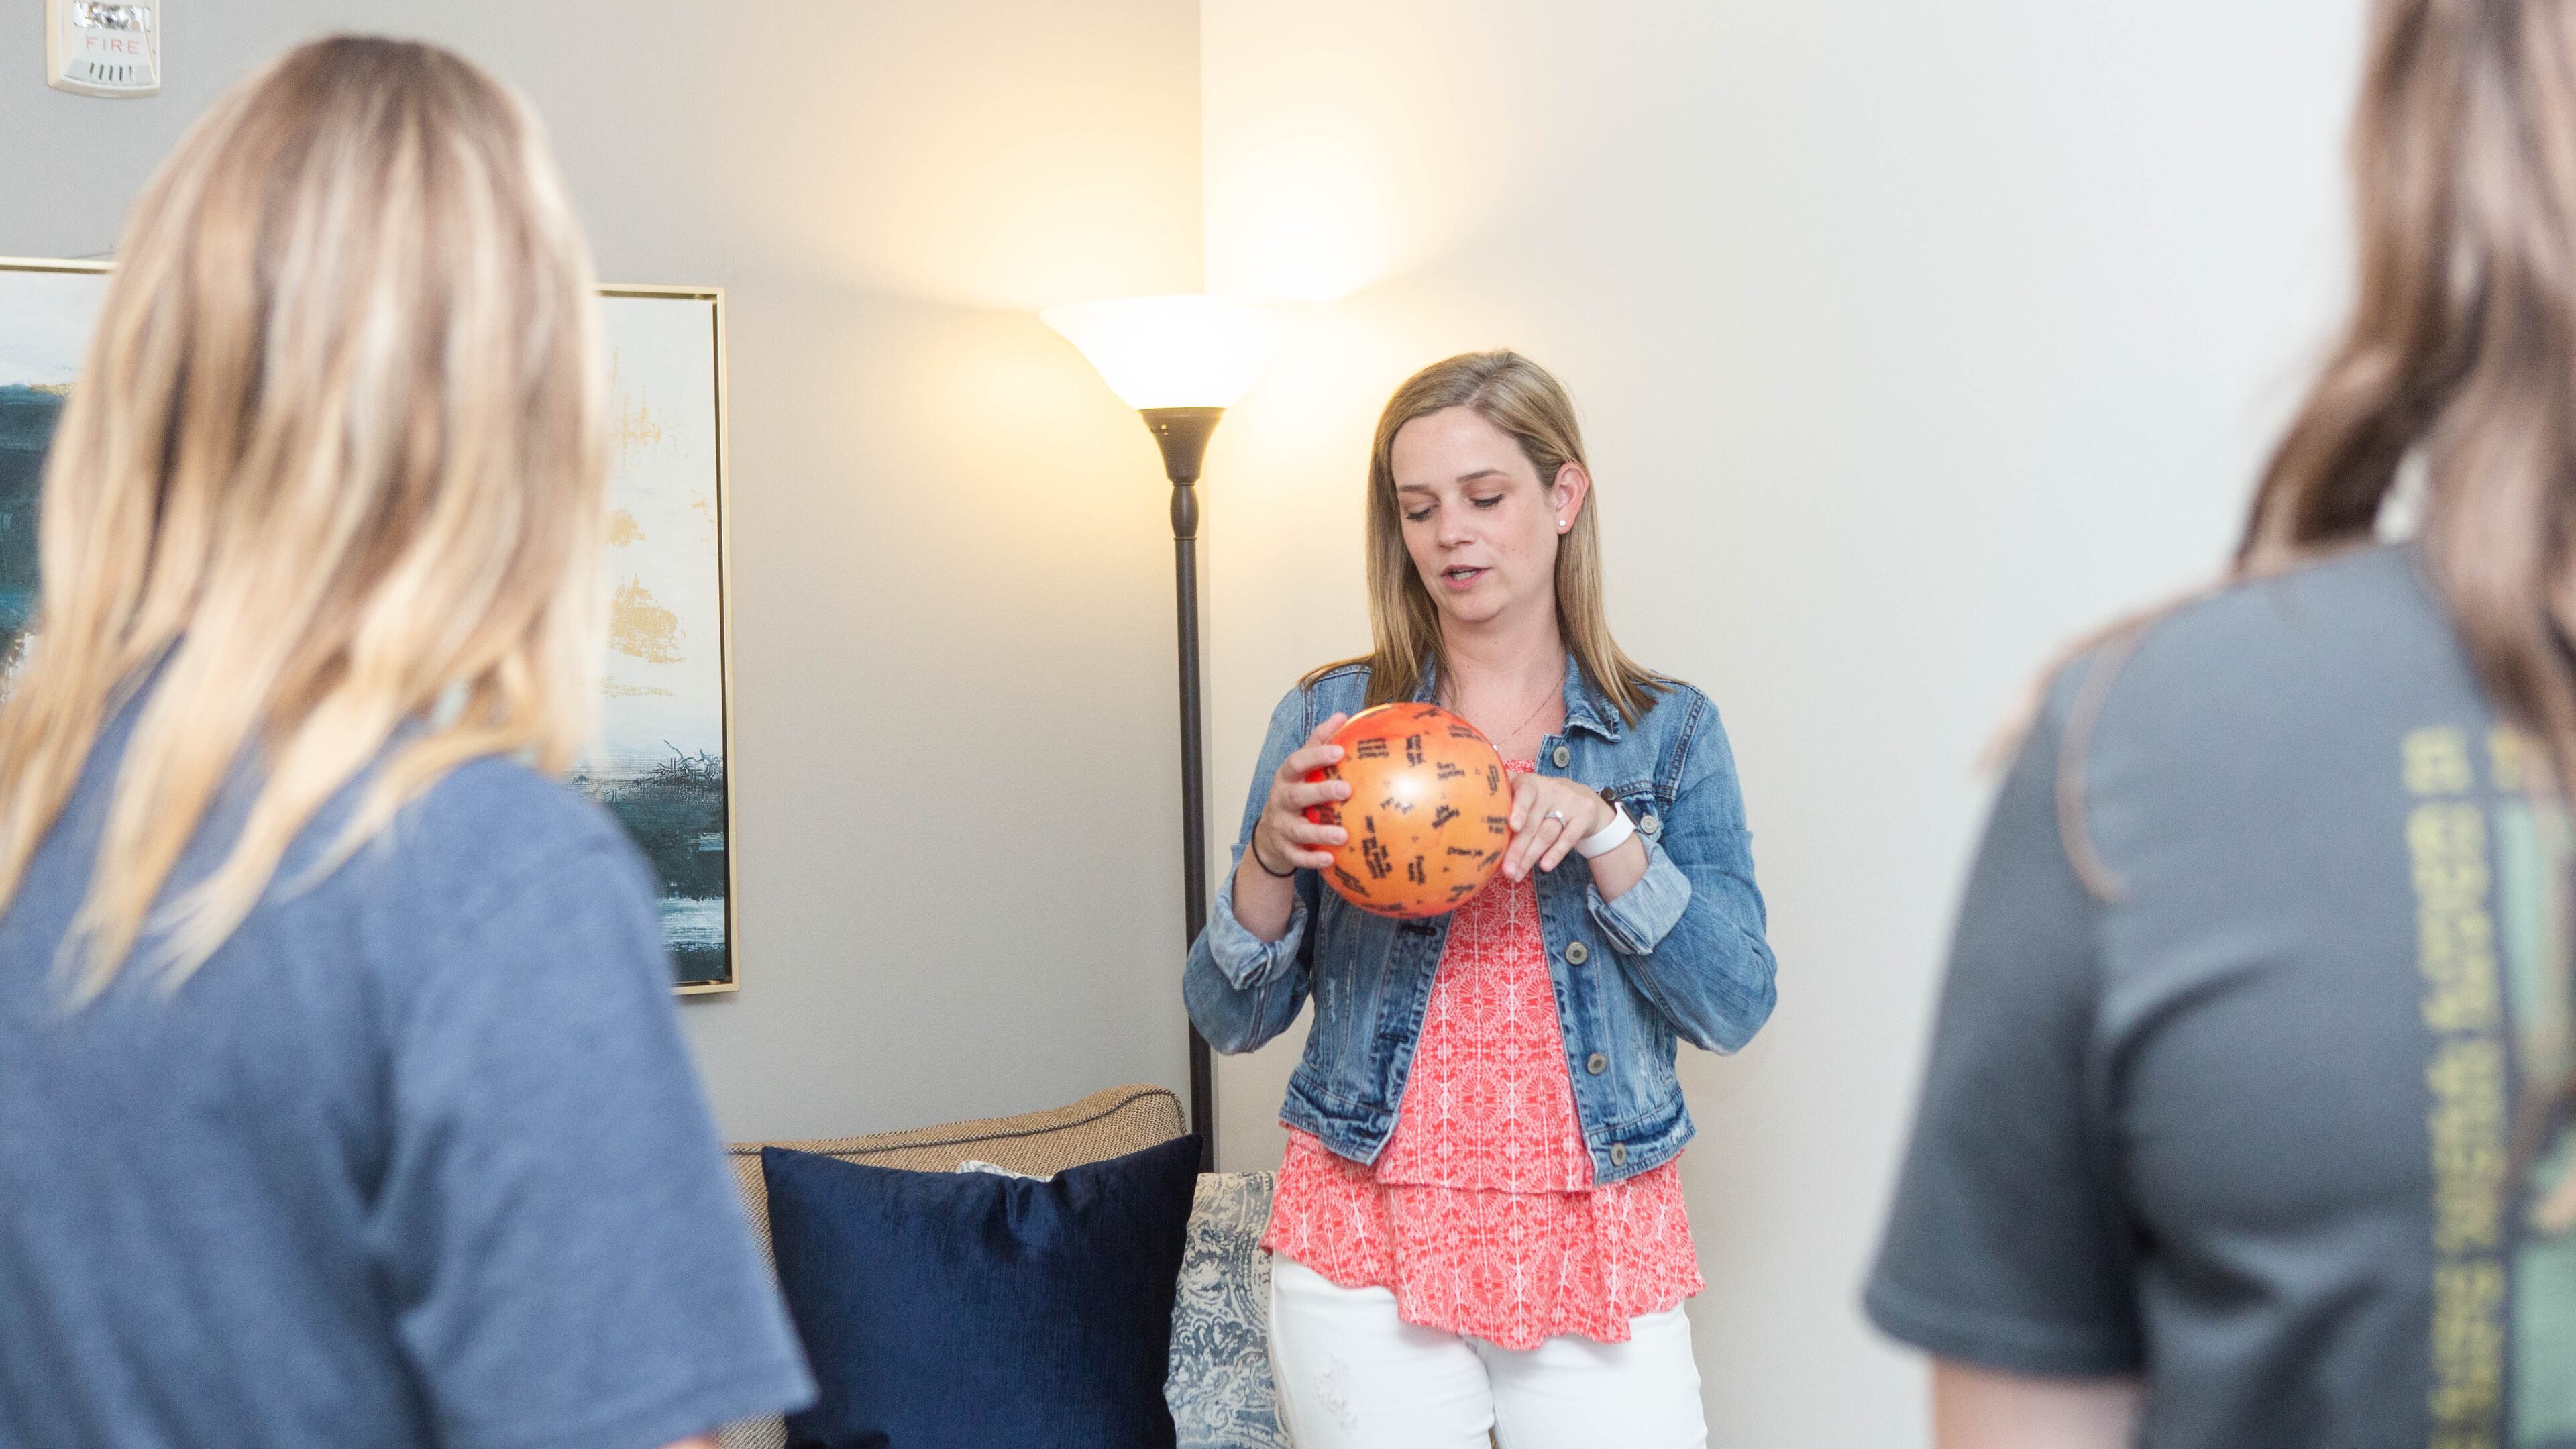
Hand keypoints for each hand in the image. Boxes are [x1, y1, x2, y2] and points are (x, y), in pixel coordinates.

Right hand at [1254, 713, 1351, 872]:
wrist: (1270, 834)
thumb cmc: (1295, 791)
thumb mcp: (1302, 767)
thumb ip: (1320, 742)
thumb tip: (1345, 716)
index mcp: (1287, 777)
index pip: (1297, 762)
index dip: (1316, 756)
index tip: (1339, 750)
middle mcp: (1280, 800)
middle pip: (1296, 795)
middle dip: (1319, 792)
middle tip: (1346, 790)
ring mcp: (1280, 826)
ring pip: (1298, 830)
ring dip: (1320, 832)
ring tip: (1343, 835)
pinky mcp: (1284, 850)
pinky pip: (1297, 856)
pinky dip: (1312, 859)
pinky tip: (1331, 859)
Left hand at [1502, 774, 1612, 881]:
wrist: (1584, 799)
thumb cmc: (1542, 803)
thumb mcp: (1526, 796)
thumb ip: (1505, 803)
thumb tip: (1473, 818)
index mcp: (1529, 783)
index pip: (1524, 792)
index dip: (1518, 808)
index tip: (1512, 826)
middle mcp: (1550, 789)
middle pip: (1532, 822)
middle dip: (1517, 849)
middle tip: (1506, 870)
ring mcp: (1569, 801)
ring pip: (1547, 833)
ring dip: (1531, 857)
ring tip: (1517, 874)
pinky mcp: (1584, 814)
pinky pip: (1568, 838)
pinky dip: (1555, 853)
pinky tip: (1544, 867)